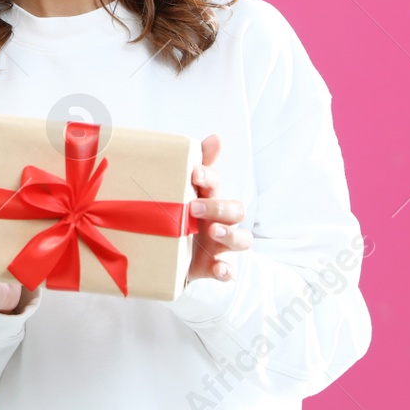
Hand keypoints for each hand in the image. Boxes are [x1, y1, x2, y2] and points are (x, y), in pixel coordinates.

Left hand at [186, 134, 250, 284]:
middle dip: (219, 206)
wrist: (167, 257)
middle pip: (236, 210)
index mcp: (210, 198)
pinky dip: (226, 271)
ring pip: (242, 240)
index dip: (210, 177)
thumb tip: (216, 138)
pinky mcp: (214, 267)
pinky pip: (229, 271)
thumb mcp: (182, 191)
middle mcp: (220, 220)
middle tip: (194, 206)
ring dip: (230, 235)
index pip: (217, 183)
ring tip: (214, 232)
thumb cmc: (179, 217)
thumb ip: (197, 165)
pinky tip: (220, 269)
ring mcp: (220, 245)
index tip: (195, 174)